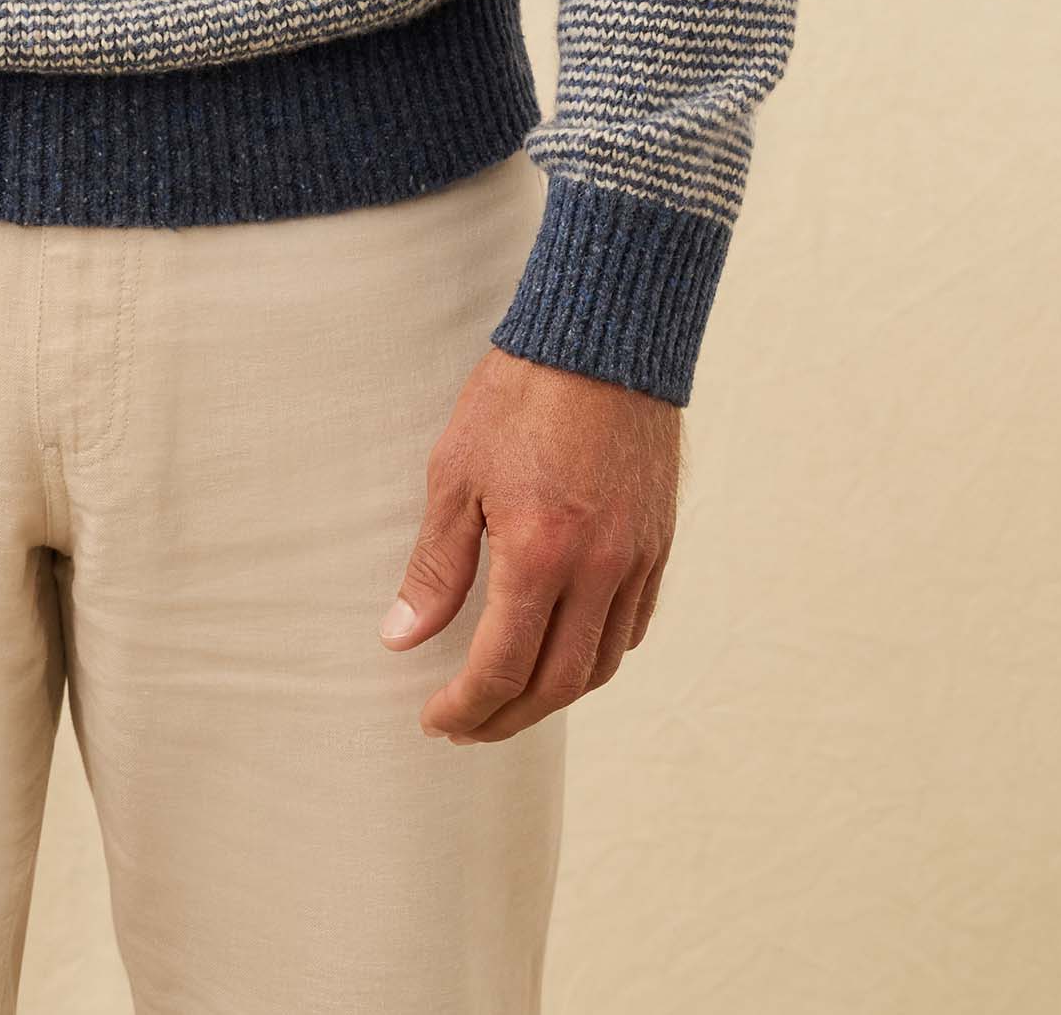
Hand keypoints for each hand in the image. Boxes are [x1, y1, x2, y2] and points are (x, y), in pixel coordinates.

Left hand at [381, 345, 681, 742]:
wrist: (601, 335)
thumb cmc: (520, 395)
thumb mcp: (455, 474)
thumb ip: (436, 567)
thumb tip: (402, 640)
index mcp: (539, 553)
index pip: (502, 668)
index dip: (466, 707)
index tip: (435, 721)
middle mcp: (597, 567)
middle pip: (556, 684)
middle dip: (505, 717)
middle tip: (466, 725)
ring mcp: (636, 557)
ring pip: (602, 665)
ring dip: (553, 696)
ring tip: (510, 700)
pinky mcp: (657, 541)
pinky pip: (633, 624)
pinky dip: (598, 655)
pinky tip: (566, 651)